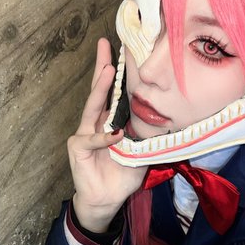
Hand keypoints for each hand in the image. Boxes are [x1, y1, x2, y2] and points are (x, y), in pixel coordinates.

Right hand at [68, 38, 147, 231]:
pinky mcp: (77, 148)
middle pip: (99, 91)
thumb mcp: (140, 153)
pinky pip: (93, 139)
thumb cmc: (122, 175)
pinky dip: (105, 138)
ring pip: (92, 108)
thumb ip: (146, 136)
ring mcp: (84, 133)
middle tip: (105, 44)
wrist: (106, 200)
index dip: (118, 73)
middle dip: (102, 66)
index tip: (124, 50)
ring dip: (100, 89)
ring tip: (107, 70)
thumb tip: (167, 120)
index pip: (114, 93)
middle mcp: (96, 123)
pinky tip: (115, 135)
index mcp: (110, 121)